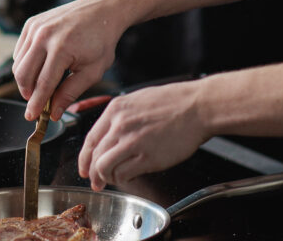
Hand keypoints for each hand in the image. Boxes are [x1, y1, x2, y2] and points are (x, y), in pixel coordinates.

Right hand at [13, 0, 129, 120]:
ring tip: (42, 85)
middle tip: (38, 102)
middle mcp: (44, 36)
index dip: (36, 104)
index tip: (32, 117)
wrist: (102, 10)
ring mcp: (35, 27)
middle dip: (28, 93)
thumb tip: (53, 112)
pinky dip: (25, 64)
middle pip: (23, 75)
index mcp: (62, 48)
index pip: (43, 84)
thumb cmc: (101, 40)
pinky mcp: (31, 23)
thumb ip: (70, 93)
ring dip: (26, 80)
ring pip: (18, 64)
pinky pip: (20, 51)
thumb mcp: (92, 71)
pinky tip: (40, 67)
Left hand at [78, 81, 210, 189]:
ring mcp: (133, 141)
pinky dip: (123, 180)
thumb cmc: (174, 102)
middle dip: (93, 173)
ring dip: (107, 178)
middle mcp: (120, 125)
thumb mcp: (138, 100)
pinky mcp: (147, 157)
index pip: (90, 139)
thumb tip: (110, 136)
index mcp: (116, 109)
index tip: (85, 167)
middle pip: (95, 156)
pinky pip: (124, 174)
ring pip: (105, 168)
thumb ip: (121, 117)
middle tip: (96, 182)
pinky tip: (129, 177)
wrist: (197, 107)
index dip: (85, 158)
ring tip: (113, 181)